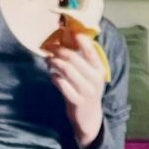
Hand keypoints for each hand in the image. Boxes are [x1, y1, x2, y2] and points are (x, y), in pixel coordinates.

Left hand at [42, 27, 106, 147]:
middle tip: (50, 47)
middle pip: (74, 58)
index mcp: (100, 69)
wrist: (89, 118)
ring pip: (67, 70)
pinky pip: (62, 85)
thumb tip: (69, 39)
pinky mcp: (76, 101)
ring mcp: (86, 91)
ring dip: (54, 62)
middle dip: (59, 50)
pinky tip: (52, 76)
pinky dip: (55, 78)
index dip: (79, 39)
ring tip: (48, 59)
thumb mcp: (91, 76)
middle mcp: (95, 79)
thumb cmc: (87, 91)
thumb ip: (83, 60)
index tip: (67, 31)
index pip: (90, 50)